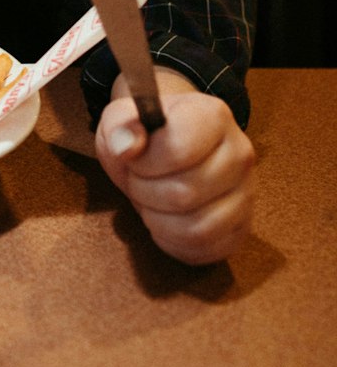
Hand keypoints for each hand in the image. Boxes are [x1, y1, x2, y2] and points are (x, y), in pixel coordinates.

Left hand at [95, 69, 254, 264]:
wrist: (167, 149)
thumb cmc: (146, 134)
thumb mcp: (122, 118)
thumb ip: (120, 127)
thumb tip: (126, 147)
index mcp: (214, 116)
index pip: (178, 151)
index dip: (145, 162)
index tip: (134, 158)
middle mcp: (240, 154)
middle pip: (186, 194)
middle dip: (146, 192)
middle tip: (137, 181)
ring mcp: (245, 194)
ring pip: (198, 228)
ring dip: (158, 220)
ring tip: (150, 200)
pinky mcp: (241, 228)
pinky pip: (206, 250)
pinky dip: (174, 242)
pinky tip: (164, 220)